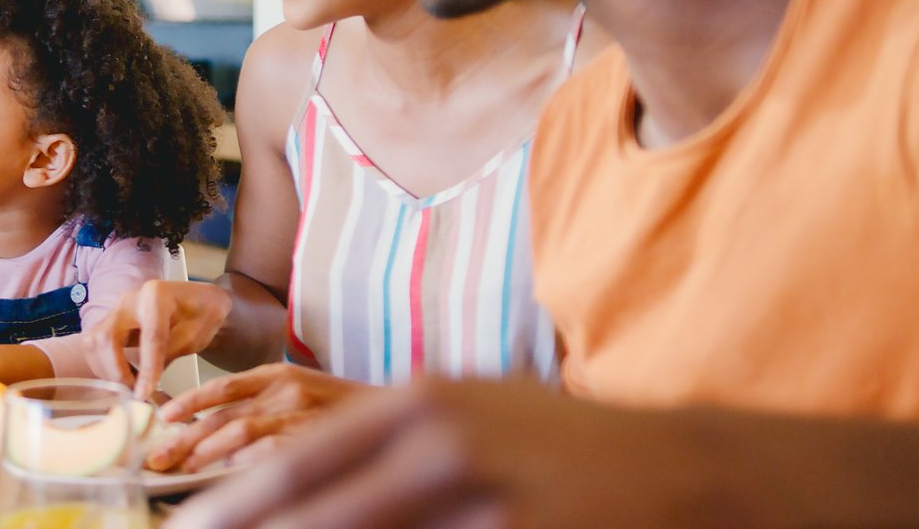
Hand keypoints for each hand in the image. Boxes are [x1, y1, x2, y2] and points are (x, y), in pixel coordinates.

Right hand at [86, 279, 231, 399]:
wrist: (198, 301)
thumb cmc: (202, 315)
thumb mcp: (197, 334)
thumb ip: (170, 353)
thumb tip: (147, 383)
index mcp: (157, 295)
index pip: (149, 335)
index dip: (147, 368)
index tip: (145, 394)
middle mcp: (130, 299)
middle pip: (107, 337)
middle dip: (116, 371)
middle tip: (134, 394)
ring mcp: (116, 309)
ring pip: (94, 343)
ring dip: (107, 371)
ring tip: (130, 387)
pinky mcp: (110, 322)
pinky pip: (95, 347)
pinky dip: (105, 367)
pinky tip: (125, 378)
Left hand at [147, 362, 357, 471]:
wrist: (401, 414)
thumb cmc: (347, 409)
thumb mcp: (302, 392)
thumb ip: (263, 406)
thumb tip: (216, 435)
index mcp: (279, 374)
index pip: (223, 386)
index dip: (189, 402)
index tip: (163, 418)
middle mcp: (287, 390)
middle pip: (223, 415)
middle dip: (186, 439)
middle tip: (159, 458)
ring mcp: (302, 414)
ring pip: (239, 433)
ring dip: (206, 454)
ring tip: (184, 469)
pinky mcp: (317, 437)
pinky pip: (270, 455)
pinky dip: (245, 465)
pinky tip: (227, 476)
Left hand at [166, 378, 721, 528]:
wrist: (684, 472)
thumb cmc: (553, 448)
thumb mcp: (463, 419)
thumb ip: (377, 451)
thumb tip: (279, 496)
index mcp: (419, 402)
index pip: (299, 462)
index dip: (235, 508)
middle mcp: (447, 444)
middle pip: (321, 517)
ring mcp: (491, 503)